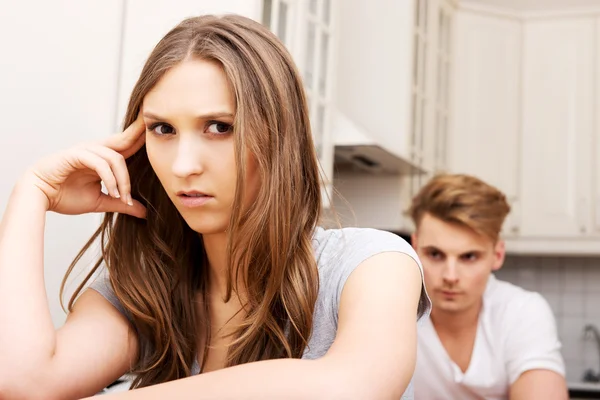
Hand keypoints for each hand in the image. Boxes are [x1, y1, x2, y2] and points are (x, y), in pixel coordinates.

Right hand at [25, 115, 146, 217]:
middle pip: (123, 139)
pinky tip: (112, 192)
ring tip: (122, 197)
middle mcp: (95, 150)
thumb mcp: (101, 202)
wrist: (39, 198)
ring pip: (114, 157)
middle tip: (154, 122)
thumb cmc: (66, 196)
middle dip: (139, 132)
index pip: (127, 146)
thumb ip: (122, 203)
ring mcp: (85, 150)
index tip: (160, 132)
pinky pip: (99, 162)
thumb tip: (144, 212)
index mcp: (102, 157)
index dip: (142, 138)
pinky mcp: (75, 155)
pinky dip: (109, 178)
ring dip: (123, 180)